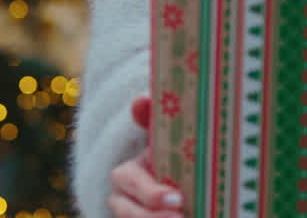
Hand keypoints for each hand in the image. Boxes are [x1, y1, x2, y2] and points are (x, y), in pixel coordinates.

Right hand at [108, 95, 186, 217]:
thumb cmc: (172, 154)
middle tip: (183, 215)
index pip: (129, 183)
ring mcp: (132, 216)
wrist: (180, 181)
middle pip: (129, 213)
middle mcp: (122, 202)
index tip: (178, 198)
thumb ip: (152, 119)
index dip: (150, 193)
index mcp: (125, 175)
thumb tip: (140, 100)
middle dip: (155, 217)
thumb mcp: (163, 137)